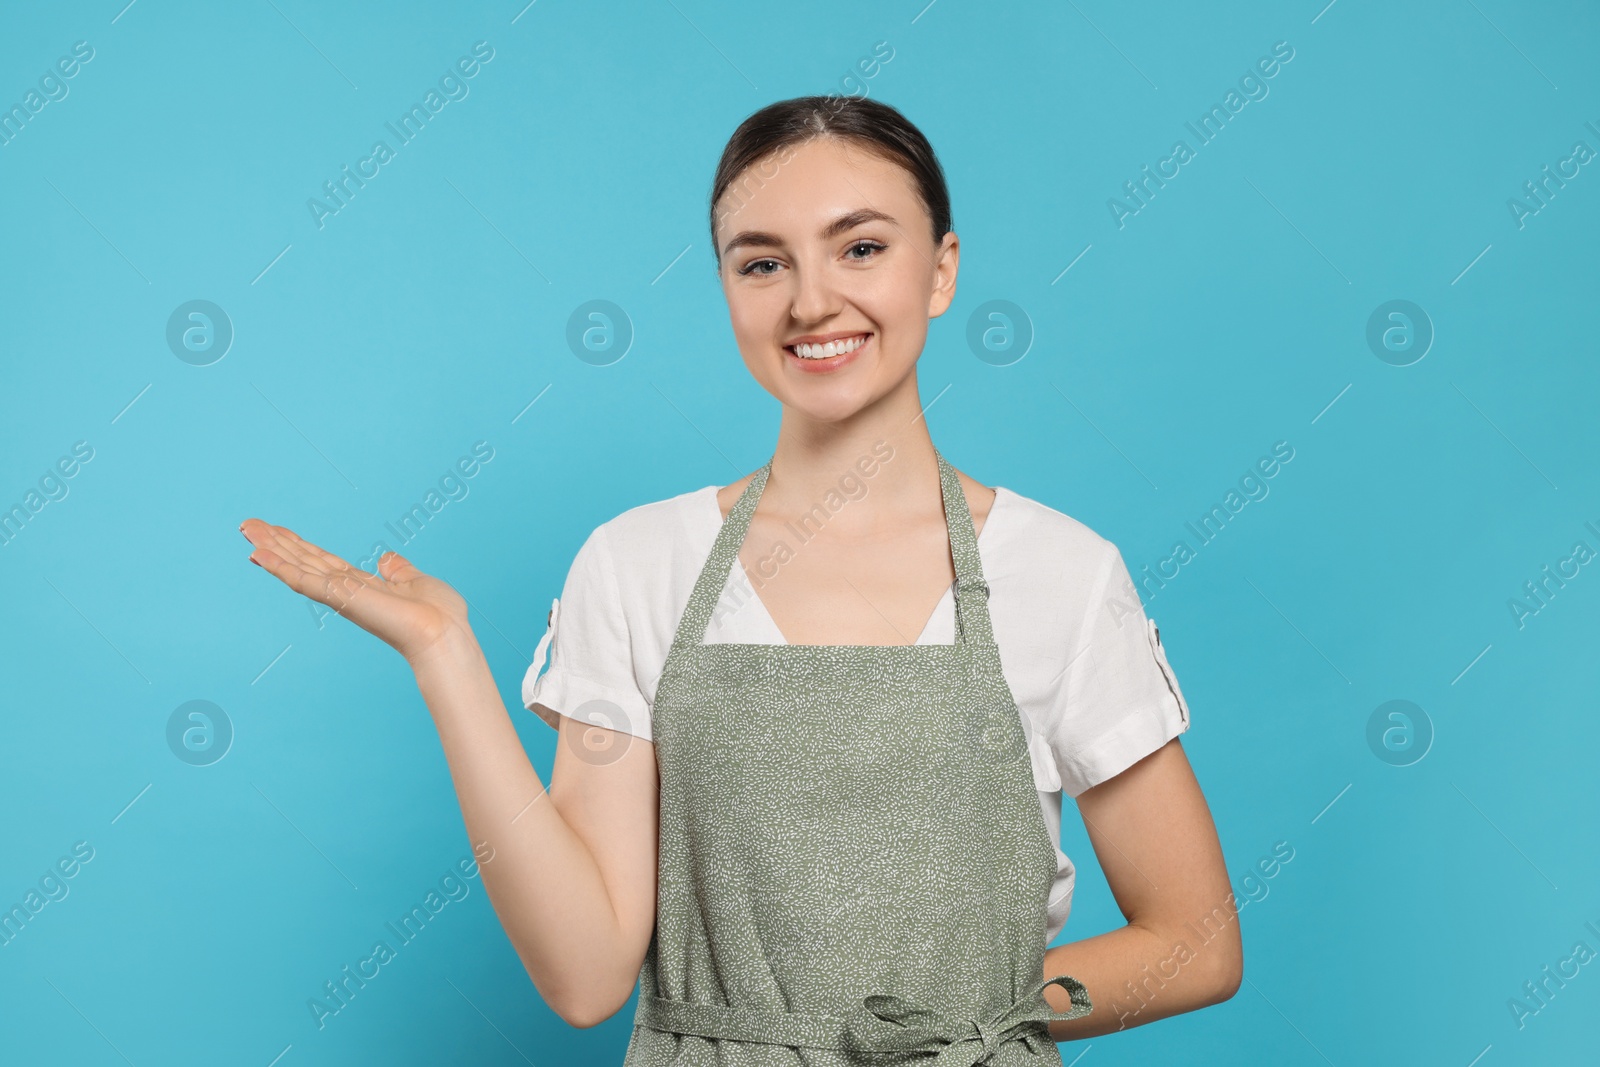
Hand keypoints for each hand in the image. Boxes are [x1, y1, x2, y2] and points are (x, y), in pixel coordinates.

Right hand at [240, 519, 469, 663]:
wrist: (443, 633)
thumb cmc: (438, 614)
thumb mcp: (415, 581)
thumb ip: (397, 570)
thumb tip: (386, 557)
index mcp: (362, 586)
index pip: (323, 562)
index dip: (300, 546)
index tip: (278, 531)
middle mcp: (345, 591)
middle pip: (303, 561)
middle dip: (276, 543)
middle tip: (248, 524)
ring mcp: (340, 595)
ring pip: (297, 567)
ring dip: (271, 549)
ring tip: (247, 529)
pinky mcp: (340, 599)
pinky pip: (303, 581)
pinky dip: (280, 568)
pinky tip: (258, 554)